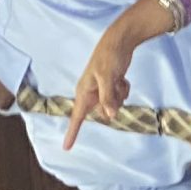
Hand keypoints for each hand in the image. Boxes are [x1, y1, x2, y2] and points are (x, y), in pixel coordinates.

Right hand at [68, 4, 161, 149]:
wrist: (118, 41)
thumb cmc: (109, 57)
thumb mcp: (108, 77)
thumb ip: (108, 97)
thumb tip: (110, 115)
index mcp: (84, 92)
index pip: (77, 117)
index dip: (72, 133)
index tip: (66, 147)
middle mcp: (91, 93)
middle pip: (103, 113)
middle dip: (113, 103)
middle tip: (115, 85)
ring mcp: (101, 91)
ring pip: (113, 106)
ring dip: (120, 95)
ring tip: (118, 79)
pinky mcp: (111, 87)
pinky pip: (120, 97)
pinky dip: (124, 89)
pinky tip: (122, 77)